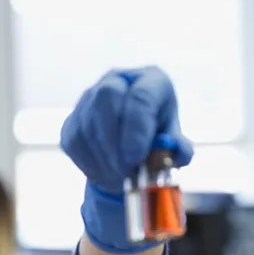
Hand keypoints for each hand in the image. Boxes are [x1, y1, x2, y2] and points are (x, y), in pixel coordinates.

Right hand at [60, 66, 194, 253]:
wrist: (133, 147)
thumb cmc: (159, 140)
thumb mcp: (176, 144)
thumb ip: (180, 149)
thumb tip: (177, 151)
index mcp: (152, 80)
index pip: (141, 96)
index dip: (137, 128)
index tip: (136, 158)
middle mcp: (120, 79)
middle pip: (107, 96)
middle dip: (114, 137)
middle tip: (125, 167)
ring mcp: (91, 95)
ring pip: (88, 121)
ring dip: (103, 155)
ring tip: (120, 175)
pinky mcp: (73, 117)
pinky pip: (74, 139)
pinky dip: (89, 162)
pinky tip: (105, 172)